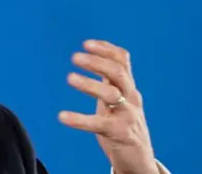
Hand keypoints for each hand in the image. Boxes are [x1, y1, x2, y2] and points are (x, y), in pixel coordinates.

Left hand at [59, 40, 159, 173]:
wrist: (140, 159)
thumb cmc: (124, 125)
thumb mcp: (119, 99)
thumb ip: (109, 81)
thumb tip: (93, 58)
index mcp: (128, 87)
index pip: (122, 61)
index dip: (106, 49)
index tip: (86, 43)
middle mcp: (131, 98)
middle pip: (118, 73)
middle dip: (97, 62)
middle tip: (74, 57)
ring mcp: (128, 115)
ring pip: (112, 94)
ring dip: (90, 84)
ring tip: (69, 78)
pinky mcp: (120, 133)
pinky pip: (98, 124)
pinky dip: (80, 119)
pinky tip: (62, 116)